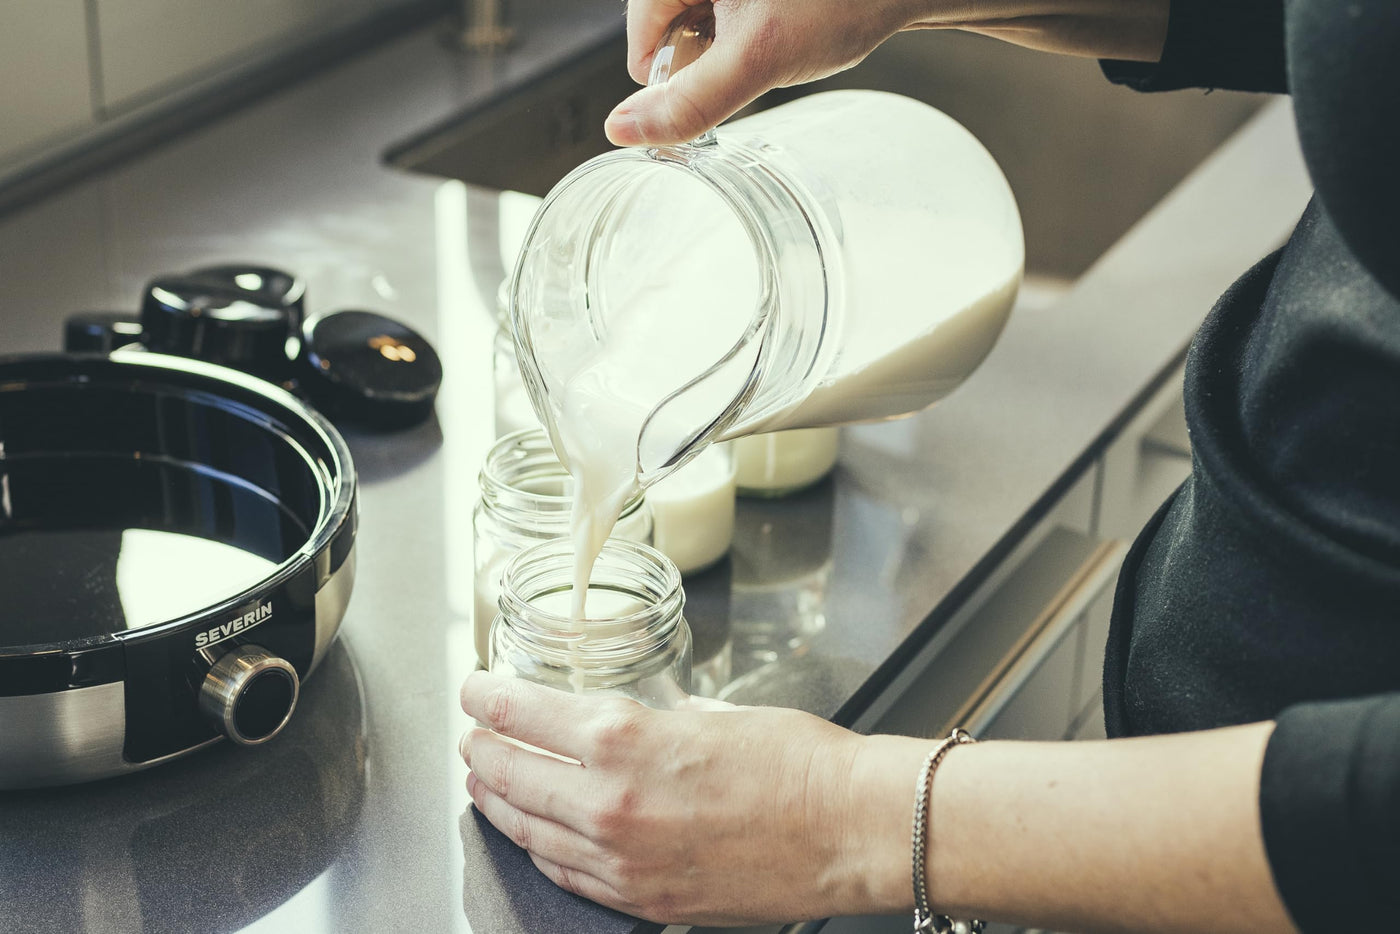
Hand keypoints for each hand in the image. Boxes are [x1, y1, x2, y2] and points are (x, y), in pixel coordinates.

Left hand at [458, 670, 912, 924]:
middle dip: (483, 751)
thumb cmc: (798, 764)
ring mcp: (622, 860)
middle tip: (473, 736)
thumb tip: (641, 724)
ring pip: (530, 831)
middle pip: (513, 776)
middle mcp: (609, 803)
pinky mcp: (645, 900)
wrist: (850, 830)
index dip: (488, 700)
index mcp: (623, 740)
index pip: (523, 715)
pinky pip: (568, 875)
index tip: (474, 691)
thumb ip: (659, 721)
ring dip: (500, 802)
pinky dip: (540, 850)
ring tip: (487, 783)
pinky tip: (535, 838)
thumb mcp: (715, 714)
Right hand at [606, 0, 929, 145]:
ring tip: (779, 30)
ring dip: (728, 41)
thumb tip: (622, 131)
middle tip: (760, 49)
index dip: (676, 74)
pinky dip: (747, 24)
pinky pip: (723, 9)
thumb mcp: (759, 60)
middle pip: (666, 24)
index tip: (725, 78)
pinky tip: (786, 20)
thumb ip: (689, 101)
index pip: (640, 33)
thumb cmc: (841, 1)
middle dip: (707, 52)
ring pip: (697, 18)